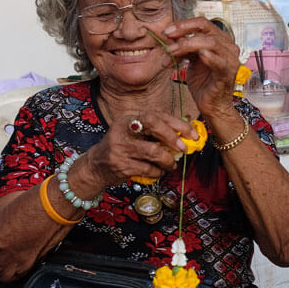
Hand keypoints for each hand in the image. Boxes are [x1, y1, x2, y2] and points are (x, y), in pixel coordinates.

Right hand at [68, 111, 197, 193]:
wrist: (97, 165)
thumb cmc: (123, 148)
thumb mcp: (135, 133)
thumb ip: (156, 131)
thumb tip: (186, 134)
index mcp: (129, 117)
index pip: (156, 115)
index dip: (177, 124)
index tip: (192, 134)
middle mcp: (123, 128)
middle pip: (153, 125)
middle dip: (173, 137)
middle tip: (183, 149)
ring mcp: (120, 146)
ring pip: (153, 151)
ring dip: (168, 160)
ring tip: (171, 164)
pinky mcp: (120, 164)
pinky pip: (148, 168)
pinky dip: (157, 172)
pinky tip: (157, 171)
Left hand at [162, 18, 239, 119]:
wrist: (212, 105)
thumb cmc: (204, 83)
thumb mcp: (191, 60)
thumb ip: (185, 47)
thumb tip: (169, 37)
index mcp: (220, 40)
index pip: (202, 23)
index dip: (183, 25)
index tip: (167, 32)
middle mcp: (228, 46)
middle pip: (205, 28)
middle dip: (183, 31)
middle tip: (167, 38)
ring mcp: (230, 59)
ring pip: (210, 42)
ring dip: (187, 45)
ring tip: (172, 53)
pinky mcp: (228, 73)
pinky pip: (220, 62)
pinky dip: (209, 57)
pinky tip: (199, 55)